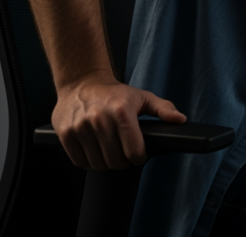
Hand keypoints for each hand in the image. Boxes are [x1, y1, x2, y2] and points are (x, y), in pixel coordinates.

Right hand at [53, 71, 185, 169]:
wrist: (82, 82)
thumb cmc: (115, 93)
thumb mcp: (142, 97)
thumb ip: (163, 109)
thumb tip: (180, 120)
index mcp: (122, 111)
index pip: (134, 151)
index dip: (139, 157)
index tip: (138, 154)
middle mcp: (100, 119)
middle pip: (115, 161)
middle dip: (123, 162)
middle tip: (123, 153)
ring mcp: (81, 127)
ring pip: (98, 164)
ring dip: (105, 164)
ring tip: (109, 152)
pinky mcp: (65, 134)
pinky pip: (79, 162)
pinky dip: (88, 162)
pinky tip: (94, 151)